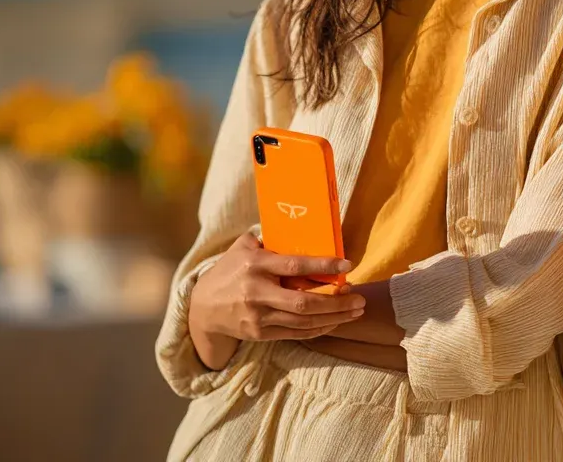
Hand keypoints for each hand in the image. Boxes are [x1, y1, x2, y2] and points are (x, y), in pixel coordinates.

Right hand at [188, 233, 363, 369]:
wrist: (202, 308)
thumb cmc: (230, 271)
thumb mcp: (243, 248)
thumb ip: (269, 239)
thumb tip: (302, 228)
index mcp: (255, 265)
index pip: (294, 266)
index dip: (323, 265)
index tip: (347, 264)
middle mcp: (257, 292)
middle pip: (304, 302)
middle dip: (336, 302)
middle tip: (360, 298)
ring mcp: (258, 316)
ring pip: (303, 321)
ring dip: (334, 317)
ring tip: (356, 311)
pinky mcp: (260, 334)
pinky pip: (296, 333)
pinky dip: (319, 328)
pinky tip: (335, 321)